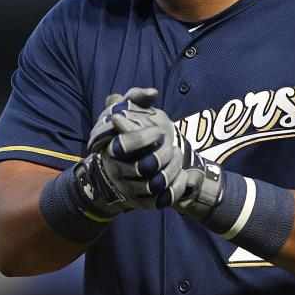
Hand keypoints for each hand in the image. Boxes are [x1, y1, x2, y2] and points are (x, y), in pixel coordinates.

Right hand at [83, 88, 195, 209]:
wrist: (114, 170)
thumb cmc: (125, 135)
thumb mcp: (126, 112)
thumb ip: (137, 98)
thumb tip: (153, 92)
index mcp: (111, 149)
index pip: (125, 146)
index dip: (144, 138)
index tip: (157, 131)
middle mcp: (116, 171)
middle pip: (145, 167)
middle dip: (164, 155)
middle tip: (173, 146)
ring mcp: (129, 189)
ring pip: (155, 184)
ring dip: (173, 170)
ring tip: (179, 157)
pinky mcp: (141, 202)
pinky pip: (162, 199)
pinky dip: (176, 188)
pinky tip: (182, 175)